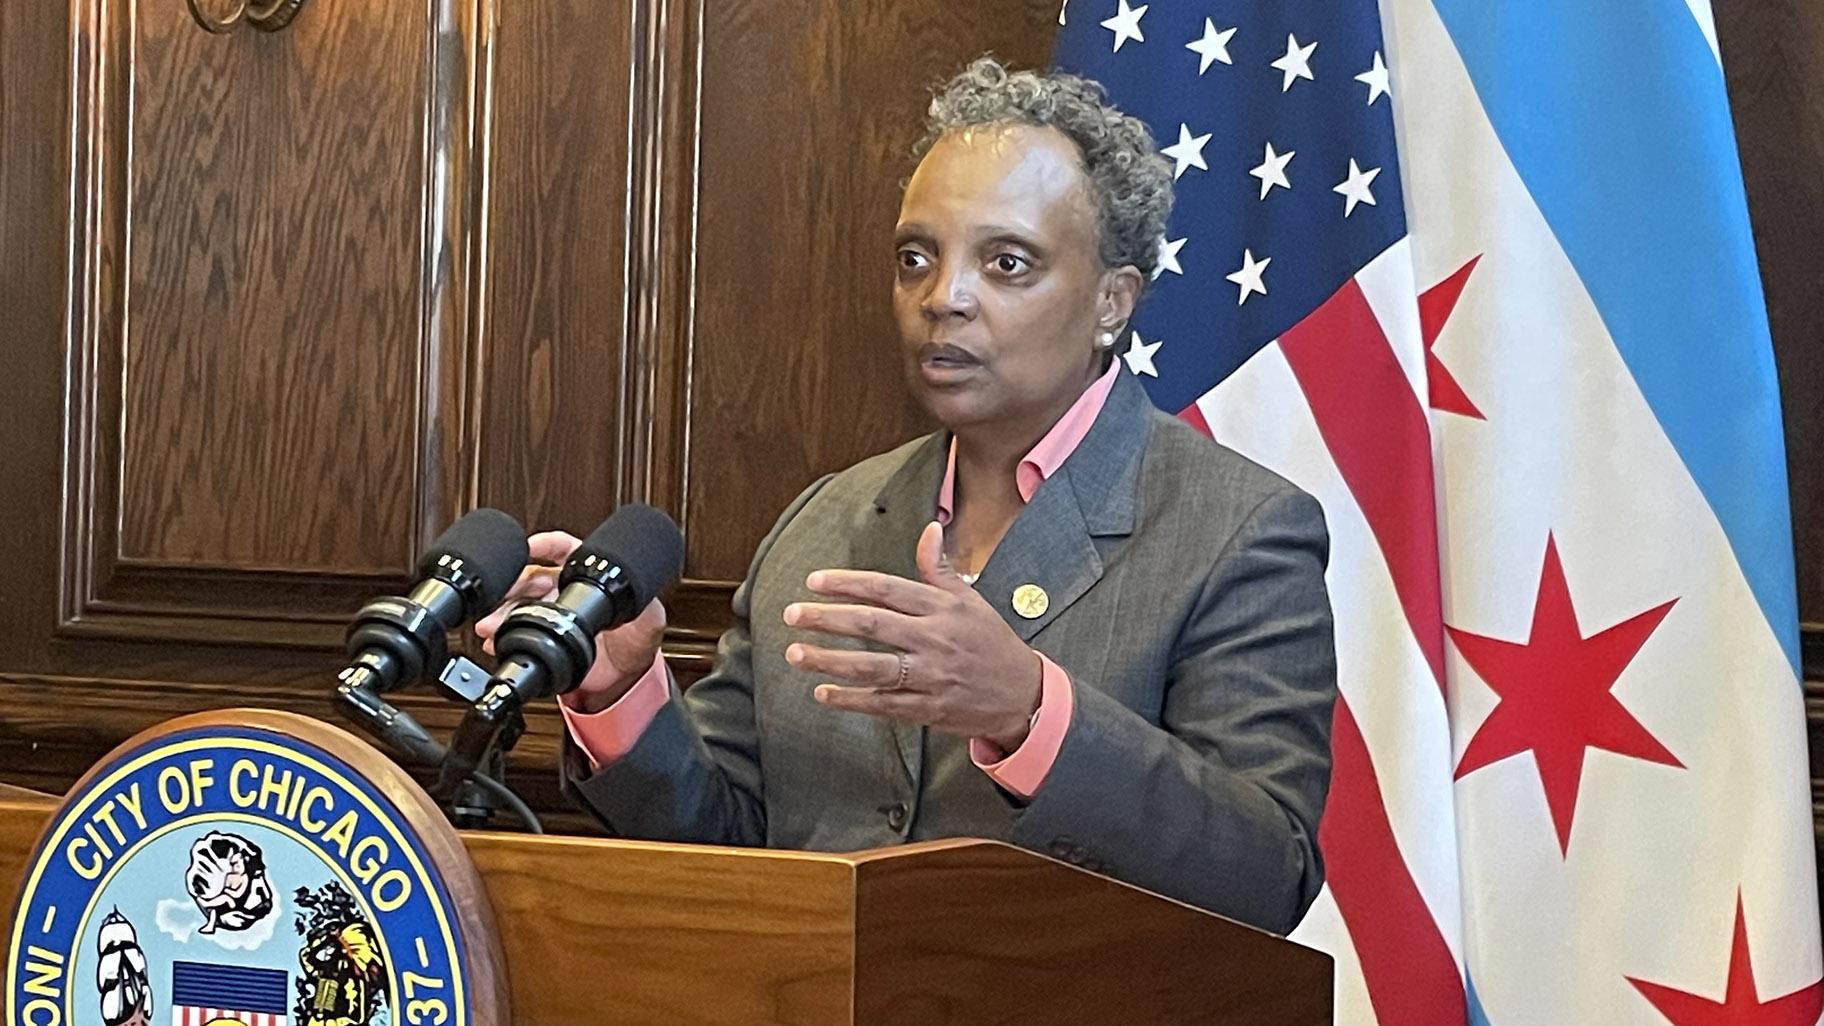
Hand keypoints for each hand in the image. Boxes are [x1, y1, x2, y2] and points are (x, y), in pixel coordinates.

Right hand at [475, 529, 667, 713]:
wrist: (625, 677)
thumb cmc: (638, 640)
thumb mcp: (648, 619)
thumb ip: (643, 604)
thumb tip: (639, 594)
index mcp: (590, 576)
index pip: (567, 550)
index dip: (548, 544)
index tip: (532, 545)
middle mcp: (565, 589)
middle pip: (534, 576)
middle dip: (515, 583)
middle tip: (504, 593)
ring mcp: (551, 612)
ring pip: (520, 603)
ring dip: (502, 610)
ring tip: (492, 623)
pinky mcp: (542, 636)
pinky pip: (517, 631)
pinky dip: (502, 634)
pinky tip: (494, 639)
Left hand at [784, 521, 1041, 750]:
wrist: (1024, 695)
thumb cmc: (991, 642)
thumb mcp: (970, 600)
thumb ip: (939, 568)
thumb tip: (929, 528)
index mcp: (942, 607)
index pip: (886, 588)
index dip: (847, 583)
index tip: (814, 581)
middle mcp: (934, 639)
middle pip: (873, 624)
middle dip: (827, 618)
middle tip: (792, 613)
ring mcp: (931, 675)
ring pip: (872, 667)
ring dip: (829, 661)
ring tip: (795, 653)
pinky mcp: (928, 708)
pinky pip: (883, 703)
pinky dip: (851, 699)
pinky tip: (822, 694)